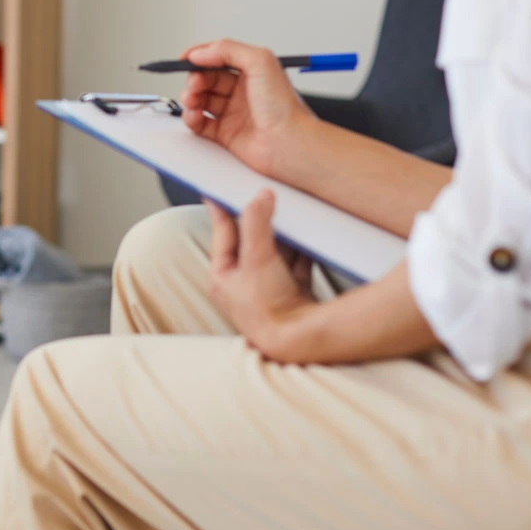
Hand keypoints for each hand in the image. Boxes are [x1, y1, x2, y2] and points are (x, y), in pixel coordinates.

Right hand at [179, 39, 317, 176]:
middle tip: (194, 84)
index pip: (219, 58)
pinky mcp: (225, 134)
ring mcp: (233, 113)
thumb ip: (228, 50)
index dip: (200, 56)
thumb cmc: (284, 107)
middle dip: (195, 79)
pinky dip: (191, 118)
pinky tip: (194, 115)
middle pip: (206, 79)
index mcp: (251, 72)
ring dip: (190, 97)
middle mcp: (242, 91)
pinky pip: (200, 123)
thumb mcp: (261, 62)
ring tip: (193, 100)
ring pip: (200, 100)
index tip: (185, 59)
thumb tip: (200, 53)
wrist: (288, 144)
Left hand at [206, 192, 318, 360]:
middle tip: (265, 193)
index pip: (222, 232)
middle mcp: (243, 284)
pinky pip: (297, 264)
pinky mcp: (293, 294)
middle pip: (252, 240)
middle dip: (260, 219)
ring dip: (284, 234)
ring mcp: (269, 289)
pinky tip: (311, 236)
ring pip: (276, 251)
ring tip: (291, 210)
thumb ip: (256, 223)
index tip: (219, 187)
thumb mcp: (257, 257)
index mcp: (223, 276)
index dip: (222, 207)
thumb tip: (260, 196)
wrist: (299, 342)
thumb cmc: (268, 307)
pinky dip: (303, 251)